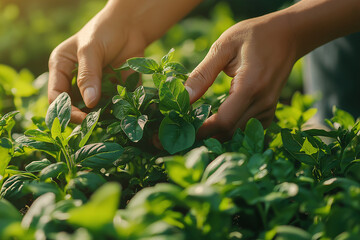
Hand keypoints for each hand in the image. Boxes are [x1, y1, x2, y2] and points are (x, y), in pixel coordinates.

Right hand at [48, 1, 146, 122]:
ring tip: (111, 118)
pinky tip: (123, 113)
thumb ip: (88, 75)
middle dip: (82, 116)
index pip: (56, 96)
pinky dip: (116, 111)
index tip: (81, 117)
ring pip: (93, 110)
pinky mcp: (112, 91)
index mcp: (61, 68)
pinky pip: (112, 106)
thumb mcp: (91, 50)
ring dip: (101, 116)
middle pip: (73, 106)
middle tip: (95, 122)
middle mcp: (75, 80)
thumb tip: (90, 103)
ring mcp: (94, 87)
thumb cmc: (104, 32)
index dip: (65, 110)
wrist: (131, 26)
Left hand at [185, 13, 296, 139]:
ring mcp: (268, 109)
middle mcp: (262, 102)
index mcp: (249, 86)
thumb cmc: (254, 35)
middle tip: (180, 131)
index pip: (223, 121)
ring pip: (237, 134)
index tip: (181, 129)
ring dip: (215, 134)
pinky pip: (246, 128)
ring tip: (193, 126)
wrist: (287, 35)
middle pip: (228, 132)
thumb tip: (184, 97)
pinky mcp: (269, 111)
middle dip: (203, 135)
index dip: (201, 131)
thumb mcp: (224, 47)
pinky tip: (214, 121)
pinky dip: (228, 129)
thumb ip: (203, 73)